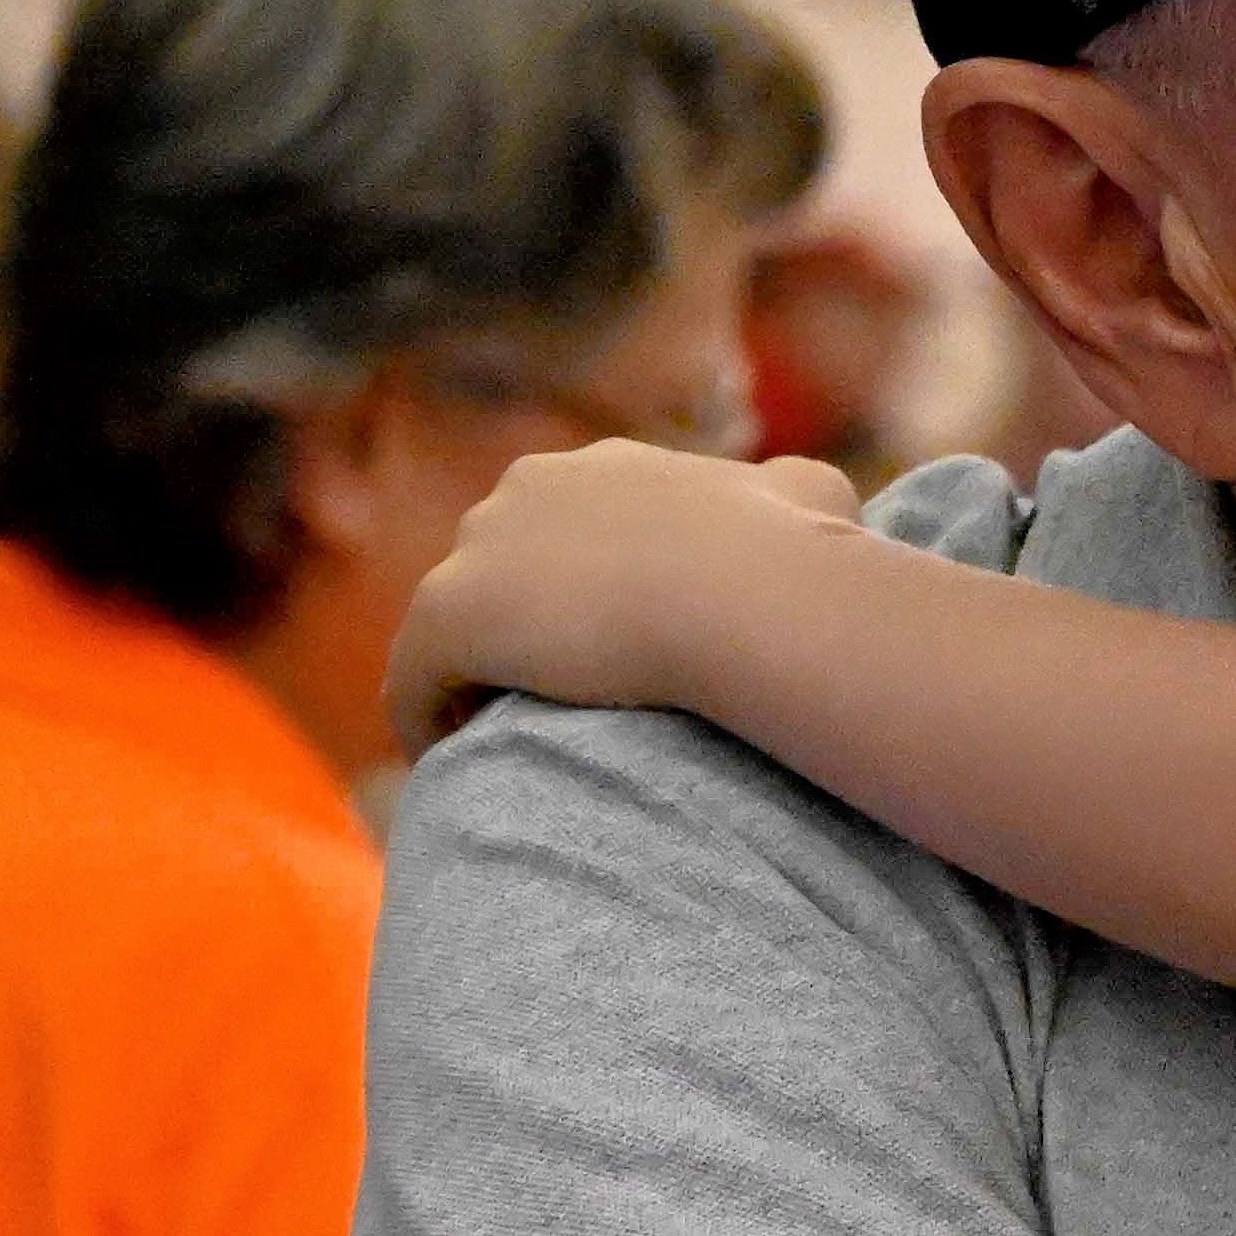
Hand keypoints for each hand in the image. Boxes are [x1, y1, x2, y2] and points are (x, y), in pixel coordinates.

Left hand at [386, 436, 863, 748]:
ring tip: (497, 744)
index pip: (560, 528)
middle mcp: (525, 490)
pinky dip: (428, 723)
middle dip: (517, 628)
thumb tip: (822, 501)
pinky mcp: (445, 617)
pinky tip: (455, 767)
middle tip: (552, 703)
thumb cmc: (784, 549)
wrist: (739, 591)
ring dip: (470, 678)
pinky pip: (413, 683)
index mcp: (597, 468)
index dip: (575, 591)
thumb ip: (792, 493)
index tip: (601, 652)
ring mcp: (477, 549)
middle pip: (497, 568)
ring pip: (452, 625)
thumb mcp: (811, 495)